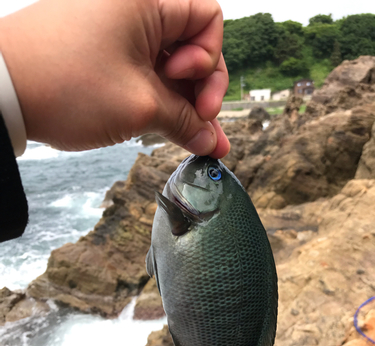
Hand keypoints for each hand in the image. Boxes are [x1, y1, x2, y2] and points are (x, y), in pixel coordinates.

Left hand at [0, 0, 229, 157]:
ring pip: (167, 69)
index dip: (210, 62)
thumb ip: (185, 122)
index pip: (207, 19)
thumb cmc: (66, 85)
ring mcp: (117, 35)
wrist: (2, 93)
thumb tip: (211, 141)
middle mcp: (134, 11)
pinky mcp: (103, 58)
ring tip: (196, 143)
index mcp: (147, 2)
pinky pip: (143, 77)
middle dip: (202, 92)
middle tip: (203, 127)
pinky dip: (158, 104)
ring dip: (184, 106)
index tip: (197, 99)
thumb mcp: (139, 107)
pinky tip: (173, 132)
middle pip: (191, 47)